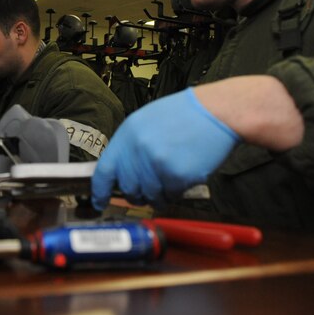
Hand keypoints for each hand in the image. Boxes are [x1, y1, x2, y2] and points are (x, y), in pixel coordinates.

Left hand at [91, 88, 239, 209]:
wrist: (216, 113)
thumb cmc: (184, 116)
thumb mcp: (146, 122)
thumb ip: (131, 147)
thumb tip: (120, 173)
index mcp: (128, 134)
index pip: (104, 170)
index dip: (99, 190)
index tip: (98, 201)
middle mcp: (139, 149)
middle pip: (128, 187)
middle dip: (136, 194)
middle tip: (147, 190)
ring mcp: (157, 163)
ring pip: (150, 195)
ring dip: (159, 194)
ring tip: (171, 179)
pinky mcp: (177, 175)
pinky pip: (170, 195)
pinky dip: (176, 192)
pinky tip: (184, 176)